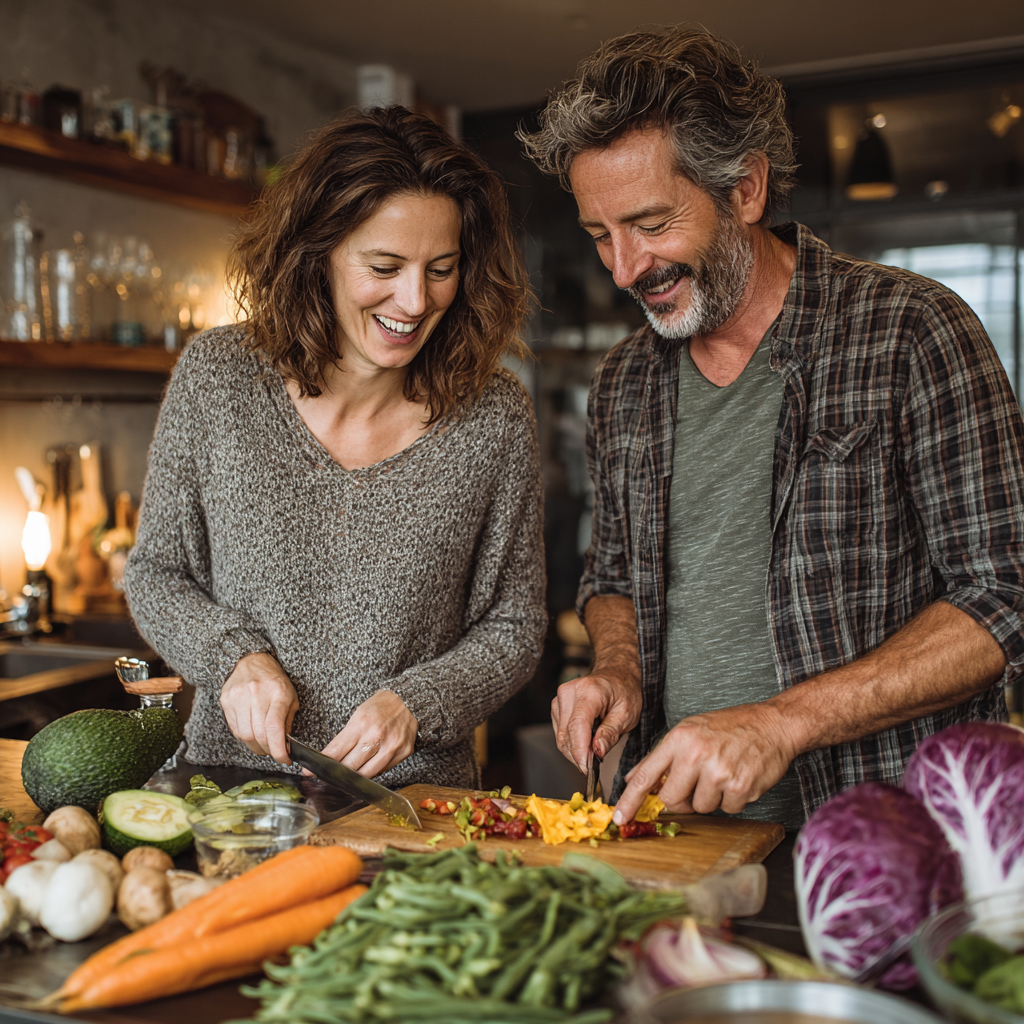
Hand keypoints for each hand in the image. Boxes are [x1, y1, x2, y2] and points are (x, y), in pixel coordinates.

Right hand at [220, 653, 298, 763]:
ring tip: (264, 744)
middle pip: (259, 735)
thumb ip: (289, 721)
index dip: (279, 750)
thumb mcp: (291, 696)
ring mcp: (238, 697)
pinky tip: (252, 732)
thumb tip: (285, 746)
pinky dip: (245, 737)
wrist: (250, 660)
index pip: (274, 729)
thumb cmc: (274, 680)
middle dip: (269, 750)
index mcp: (278, 692)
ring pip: (245, 735)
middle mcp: (256, 694)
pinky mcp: (226, 701)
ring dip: (256, 746)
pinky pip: (235, 729)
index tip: (285, 759)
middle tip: (275, 751)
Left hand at [320, 690, 417, 777]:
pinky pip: (383, 770)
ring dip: (354, 776)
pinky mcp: (403, 753)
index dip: (322, 763)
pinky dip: (373, 770)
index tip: (309, 771)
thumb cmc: (380, 707)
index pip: (337, 751)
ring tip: (347, 775)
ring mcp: (391, 746)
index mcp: (361, 723)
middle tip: (328, 776)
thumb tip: (331, 757)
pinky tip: (368, 766)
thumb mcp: (358, 714)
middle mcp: (377, 736)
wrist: (409, 700)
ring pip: (366, 774)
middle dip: (336, 773)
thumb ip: (346, 737)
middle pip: (350, 766)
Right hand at [551, 672, 641, 774]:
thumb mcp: (627, 713)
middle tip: (595, 765)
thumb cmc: (625, 691)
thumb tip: (597, 753)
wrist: (617, 675)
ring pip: (561, 737)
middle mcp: (569, 692)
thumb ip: (610, 733)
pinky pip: (560, 733)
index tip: (587, 769)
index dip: (580, 751)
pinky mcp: (557, 706)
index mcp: (589, 691)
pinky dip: (572, 743)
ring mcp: (560, 698)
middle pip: (566, 735)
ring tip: (593, 751)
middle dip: (579, 755)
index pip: (577, 726)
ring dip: (575, 751)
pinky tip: (586, 742)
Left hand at [613, 702, 797, 824]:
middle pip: (672, 799)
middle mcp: (696, 755)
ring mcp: (719, 772)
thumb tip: (636, 778)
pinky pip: (727, 809)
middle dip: (681, 799)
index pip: (646, 775)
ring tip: (722, 773)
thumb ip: (663, 756)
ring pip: (701, 807)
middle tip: (696, 784)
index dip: (630, 799)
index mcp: (679, 739)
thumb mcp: (690, 731)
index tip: (621, 817)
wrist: (773, 724)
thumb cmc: (730, 727)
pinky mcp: (740, 787)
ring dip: (710, 797)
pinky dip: (732, 799)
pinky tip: (738, 778)